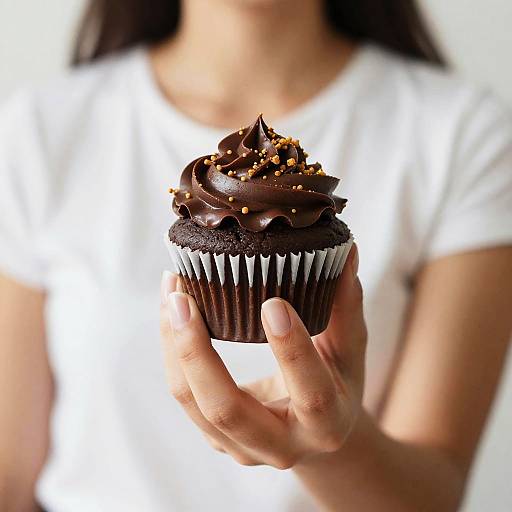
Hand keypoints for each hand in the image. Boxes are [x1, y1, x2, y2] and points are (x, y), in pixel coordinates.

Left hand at [160, 245, 366, 468]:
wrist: (315, 436)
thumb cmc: (336, 387)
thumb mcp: (349, 353)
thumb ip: (346, 307)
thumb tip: (347, 252)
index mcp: (326, 426)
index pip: (311, 394)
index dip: (292, 351)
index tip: (273, 303)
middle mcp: (280, 447)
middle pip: (227, 411)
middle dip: (197, 354)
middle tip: (183, 298)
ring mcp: (240, 446)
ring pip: (192, 401)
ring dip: (174, 345)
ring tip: (172, 292)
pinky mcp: (216, 436)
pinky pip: (184, 393)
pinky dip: (172, 350)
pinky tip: (172, 311)